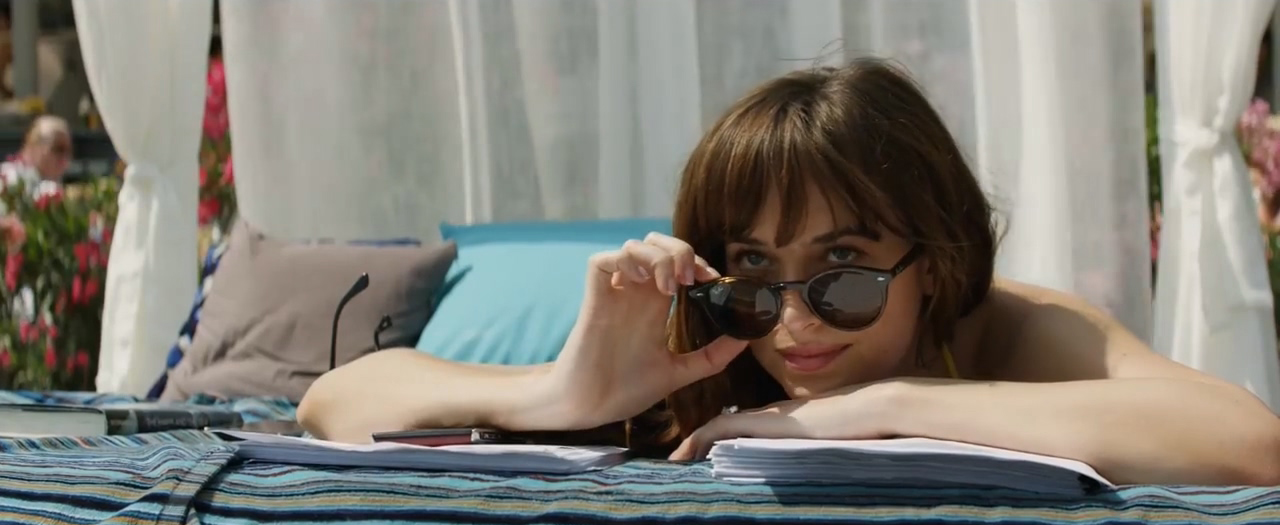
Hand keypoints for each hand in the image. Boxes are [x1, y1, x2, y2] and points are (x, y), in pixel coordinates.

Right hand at [539, 232, 749, 429]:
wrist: (589, 407)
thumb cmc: (625, 388)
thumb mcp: (679, 372)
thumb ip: (712, 357)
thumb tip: (746, 339)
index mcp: (654, 306)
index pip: (676, 264)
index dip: (697, 262)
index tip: (712, 279)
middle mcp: (635, 293)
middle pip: (655, 244)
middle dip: (678, 250)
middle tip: (690, 278)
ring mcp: (614, 293)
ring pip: (633, 246)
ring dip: (657, 258)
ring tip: (670, 287)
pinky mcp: (594, 298)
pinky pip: (602, 260)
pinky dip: (624, 261)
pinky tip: (639, 282)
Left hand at [668, 381, 900, 460]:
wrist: (869, 409)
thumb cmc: (857, 429)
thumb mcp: (826, 445)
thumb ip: (809, 452)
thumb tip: (803, 473)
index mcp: (781, 422)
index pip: (740, 431)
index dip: (716, 443)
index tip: (698, 460)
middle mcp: (768, 416)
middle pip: (723, 428)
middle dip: (698, 446)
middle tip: (676, 464)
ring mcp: (765, 416)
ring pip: (717, 427)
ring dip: (694, 444)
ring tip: (674, 463)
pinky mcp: (765, 420)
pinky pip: (723, 427)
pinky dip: (701, 439)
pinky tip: (686, 454)